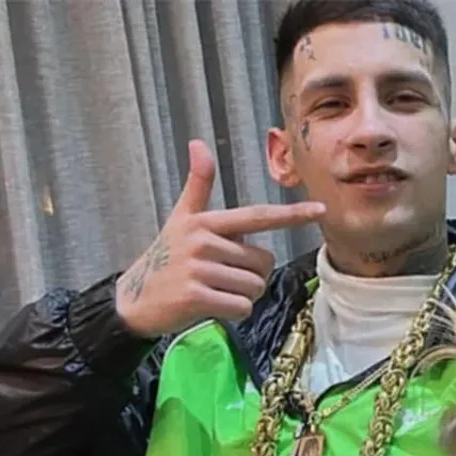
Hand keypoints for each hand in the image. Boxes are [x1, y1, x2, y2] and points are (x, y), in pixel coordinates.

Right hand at [115, 139, 324, 337]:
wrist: (134, 299)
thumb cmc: (168, 258)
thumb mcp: (181, 219)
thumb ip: (198, 186)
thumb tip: (198, 142)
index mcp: (206, 222)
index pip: (257, 216)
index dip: (291, 214)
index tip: (320, 210)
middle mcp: (203, 241)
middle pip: (262, 263)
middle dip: (251, 276)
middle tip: (221, 278)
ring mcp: (199, 269)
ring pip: (253, 287)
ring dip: (242, 297)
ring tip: (214, 292)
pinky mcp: (196, 297)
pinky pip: (242, 308)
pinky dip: (234, 313)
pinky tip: (212, 307)